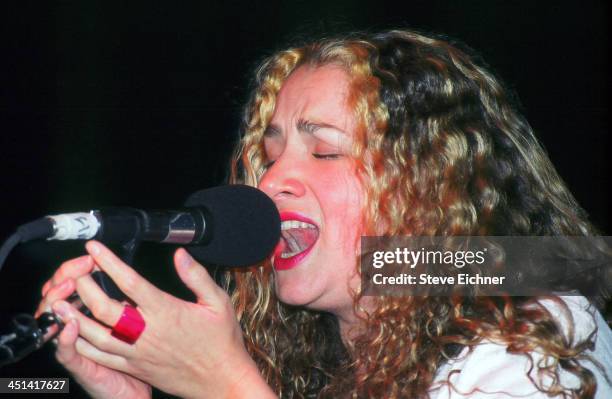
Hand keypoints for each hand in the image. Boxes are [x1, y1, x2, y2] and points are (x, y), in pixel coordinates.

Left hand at [49, 241, 274, 398]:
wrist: (222, 380)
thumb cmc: (222, 341)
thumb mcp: (218, 302)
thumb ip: (196, 276)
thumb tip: (180, 254)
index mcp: (166, 311)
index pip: (130, 282)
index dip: (108, 262)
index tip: (95, 248)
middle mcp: (148, 332)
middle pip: (105, 308)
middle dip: (85, 287)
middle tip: (75, 271)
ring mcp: (139, 352)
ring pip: (98, 335)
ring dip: (76, 318)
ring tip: (61, 303)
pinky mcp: (136, 367)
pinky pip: (103, 358)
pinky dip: (85, 346)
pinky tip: (77, 335)